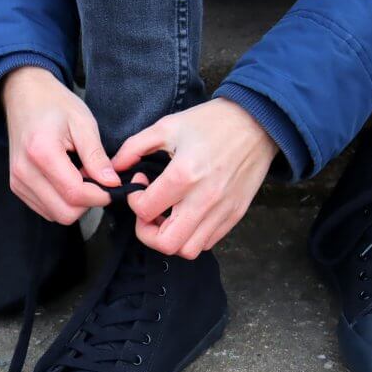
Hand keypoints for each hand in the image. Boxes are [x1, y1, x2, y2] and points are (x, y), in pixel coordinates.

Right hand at [2, 66, 116, 223]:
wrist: (24, 95)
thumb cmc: (55, 104)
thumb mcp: (83, 123)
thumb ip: (97, 156)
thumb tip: (112, 184)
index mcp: (41, 152)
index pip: (75, 194)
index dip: (101, 195)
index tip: (113, 184)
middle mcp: (24, 172)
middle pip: (65, 212)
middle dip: (88, 202)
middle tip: (95, 178)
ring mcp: (17, 182)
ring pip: (56, 215)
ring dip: (75, 203)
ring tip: (80, 175)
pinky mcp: (17, 187)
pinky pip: (46, 210)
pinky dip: (62, 201)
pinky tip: (67, 179)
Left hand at [112, 97, 277, 257]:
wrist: (258, 122)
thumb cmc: (212, 122)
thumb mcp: (167, 126)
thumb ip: (134, 147)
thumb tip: (114, 167)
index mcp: (184, 175)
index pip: (145, 210)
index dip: (134, 201)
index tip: (141, 186)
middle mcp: (204, 199)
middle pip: (166, 243)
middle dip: (147, 233)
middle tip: (147, 214)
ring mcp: (222, 210)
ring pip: (188, 250)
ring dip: (171, 238)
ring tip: (168, 217)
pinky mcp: (235, 214)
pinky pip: (208, 242)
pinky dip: (192, 236)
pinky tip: (187, 215)